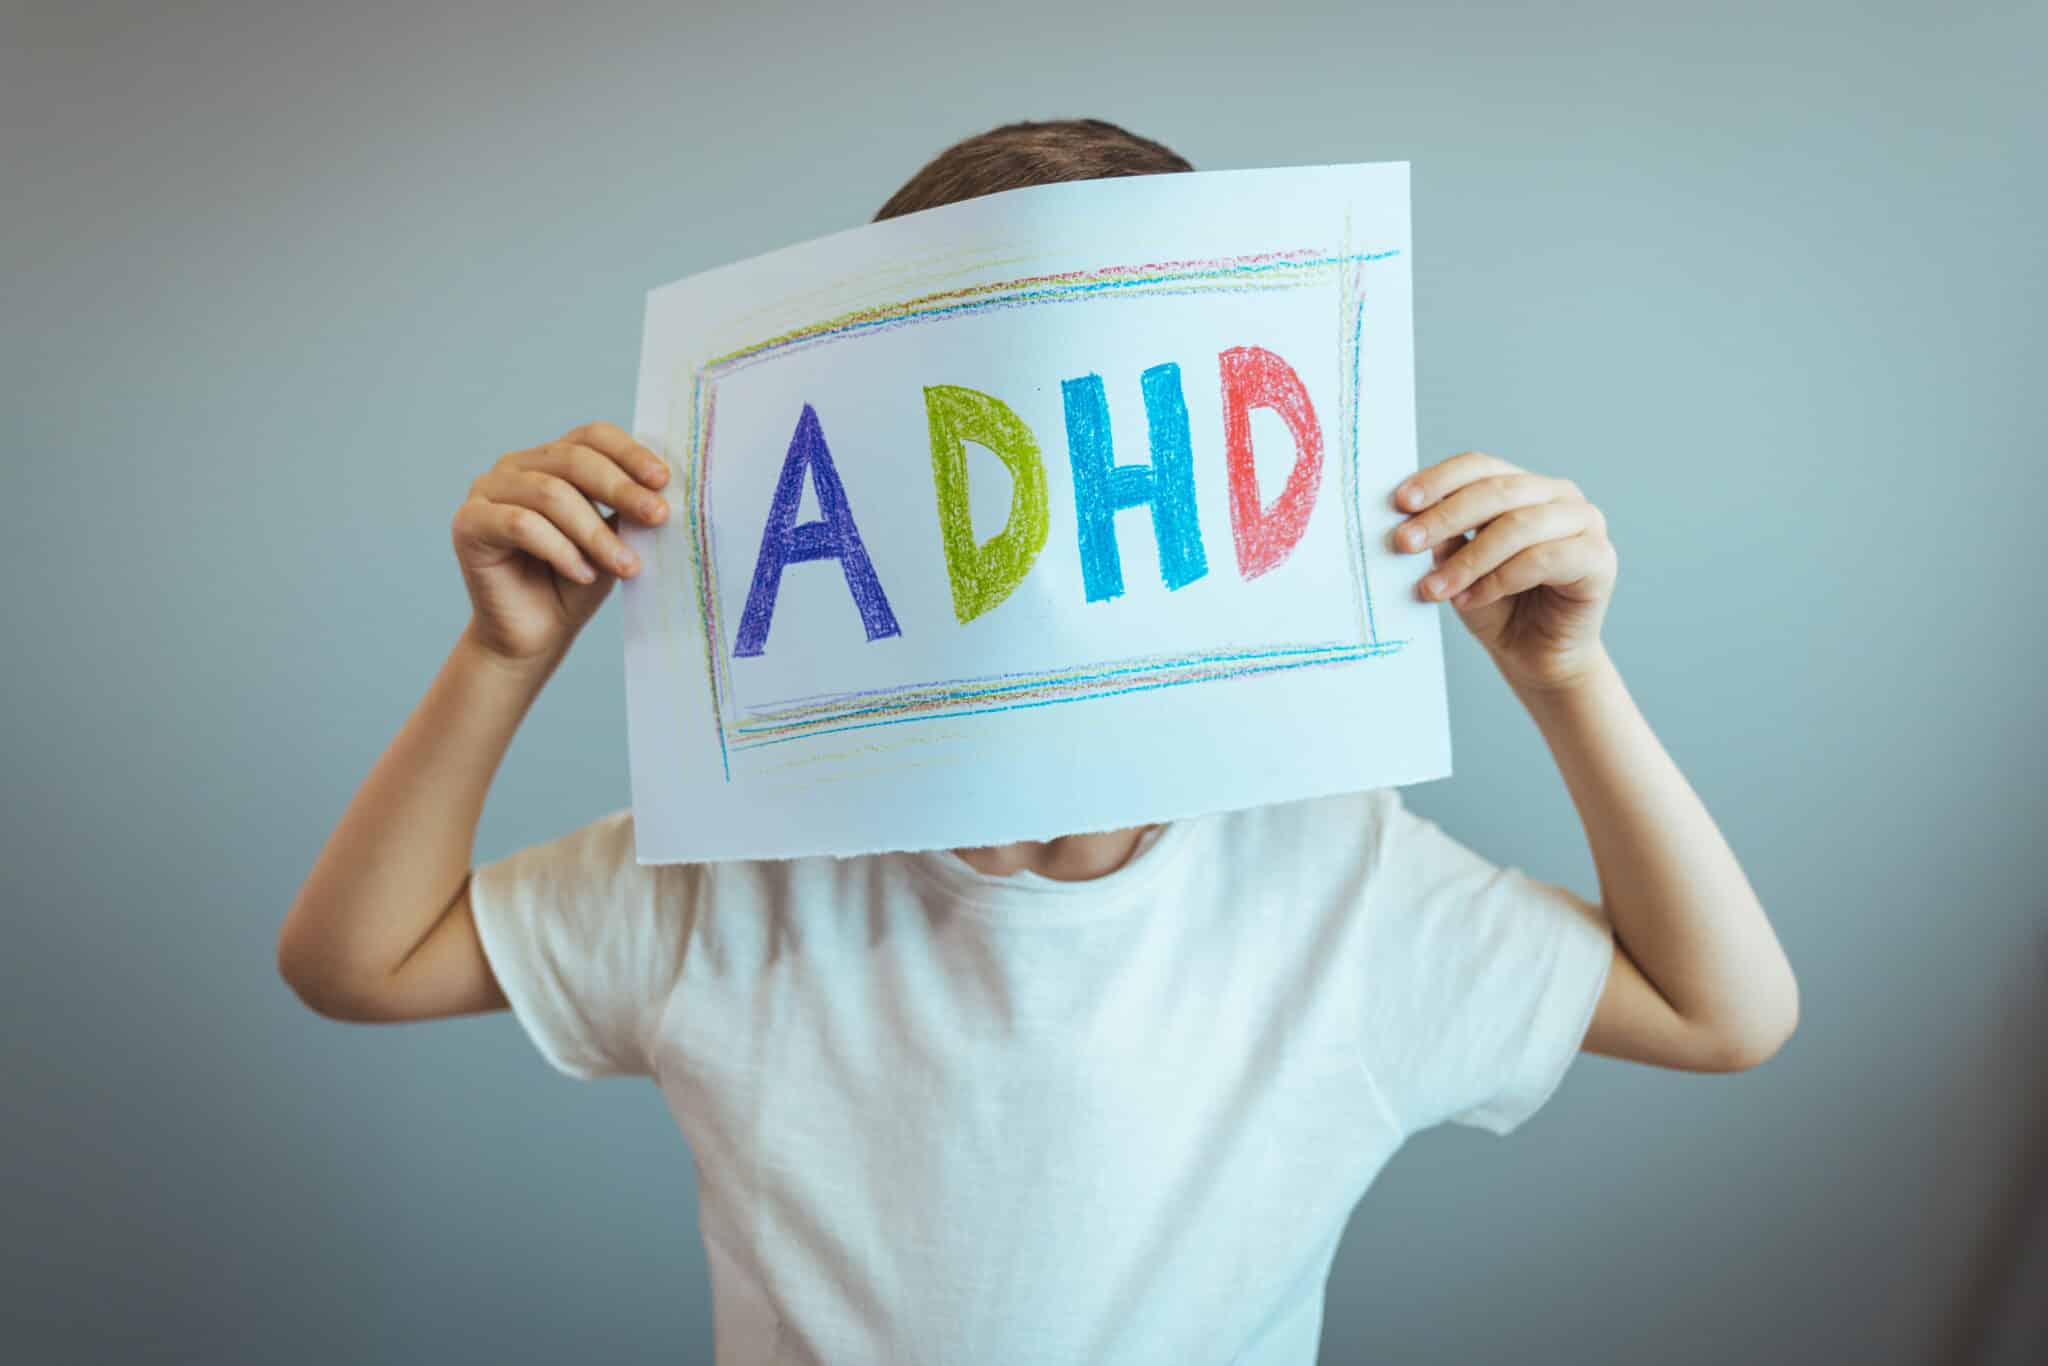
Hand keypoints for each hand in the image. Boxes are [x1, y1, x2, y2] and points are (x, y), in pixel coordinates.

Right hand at [451, 421, 670, 661]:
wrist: (536, 634)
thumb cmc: (575, 582)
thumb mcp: (613, 539)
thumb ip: (628, 509)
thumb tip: (661, 488)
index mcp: (551, 459)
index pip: (592, 436)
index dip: (629, 453)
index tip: (663, 480)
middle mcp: (516, 466)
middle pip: (574, 460)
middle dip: (621, 490)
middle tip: (658, 517)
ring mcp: (487, 490)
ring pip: (550, 494)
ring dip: (595, 532)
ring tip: (626, 565)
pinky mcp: (468, 523)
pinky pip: (521, 525)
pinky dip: (559, 549)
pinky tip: (583, 573)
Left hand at [1388, 451, 1617, 692]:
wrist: (1535, 658)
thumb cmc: (1497, 607)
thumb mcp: (1457, 567)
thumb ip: (1444, 538)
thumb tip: (1410, 518)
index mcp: (1524, 485)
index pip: (1479, 466)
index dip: (1438, 480)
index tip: (1400, 502)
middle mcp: (1558, 495)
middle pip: (1496, 490)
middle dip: (1444, 517)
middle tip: (1404, 542)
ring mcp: (1585, 522)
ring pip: (1518, 525)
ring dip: (1468, 559)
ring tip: (1434, 588)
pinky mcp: (1600, 558)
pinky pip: (1543, 559)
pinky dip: (1499, 580)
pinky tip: (1470, 600)